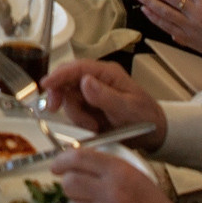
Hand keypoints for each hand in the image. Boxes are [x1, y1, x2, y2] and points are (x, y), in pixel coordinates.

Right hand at [37, 58, 166, 148]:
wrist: (154, 134)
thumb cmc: (146, 117)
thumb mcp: (127, 108)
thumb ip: (106, 96)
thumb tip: (85, 81)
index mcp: (107, 73)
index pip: (77, 68)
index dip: (59, 74)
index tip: (46, 85)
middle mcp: (97, 80)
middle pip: (67, 81)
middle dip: (60, 96)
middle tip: (54, 108)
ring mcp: (92, 94)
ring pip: (68, 99)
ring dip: (76, 115)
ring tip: (94, 125)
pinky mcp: (89, 108)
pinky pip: (74, 112)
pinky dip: (79, 122)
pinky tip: (94, 127)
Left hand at [53, 149, 174, 202]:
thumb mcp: (134, 177)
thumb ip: (105, 168)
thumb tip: (71, 163)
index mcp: (120, 173)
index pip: (79, 158)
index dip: (62, 161)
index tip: (56, 166)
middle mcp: (112, 193)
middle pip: (69, 183)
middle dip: (71, 187)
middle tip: (81, 193)